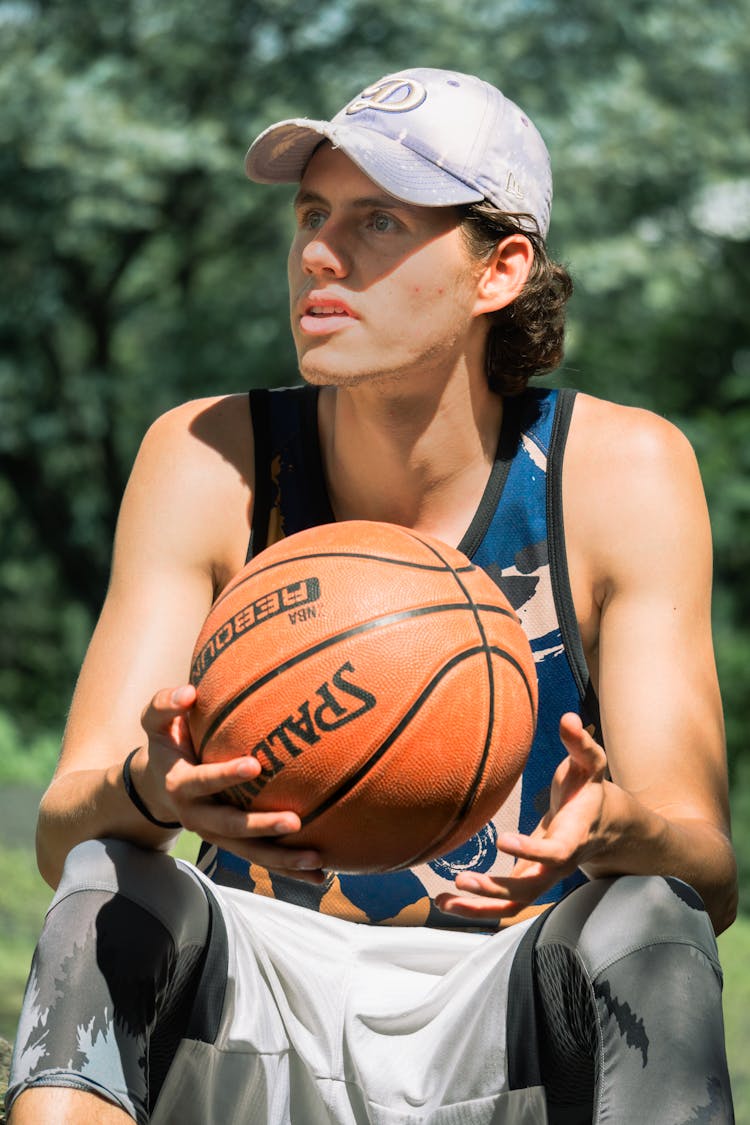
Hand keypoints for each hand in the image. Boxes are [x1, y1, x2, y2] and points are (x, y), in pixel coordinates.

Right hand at [134, 685, 325, 882]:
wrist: (156, 785)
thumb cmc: (167, 743)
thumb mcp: (154, 721)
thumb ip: (166, 703)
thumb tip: (189, 692)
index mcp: (180, 784)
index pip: (203, 781)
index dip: (226, 775)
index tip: (255, 764)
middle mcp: (197, 815)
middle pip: (230, 827)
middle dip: (261, 826)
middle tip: (294, 821)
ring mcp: (215, 834)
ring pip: (249, 853)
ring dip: (282, 859)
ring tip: (316, 861)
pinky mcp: (231, 844)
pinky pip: (260, 858)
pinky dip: (289, 868)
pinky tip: (321, 874)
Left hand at [435, 713, 607, 921]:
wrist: (602, 824)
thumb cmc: (588, 790)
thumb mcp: (589, 764)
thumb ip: (580, 744)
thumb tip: (569, 718)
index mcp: (573, 838)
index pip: (555, 854)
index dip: (531, 852)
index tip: (503, 841)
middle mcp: (558, 866)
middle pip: (530, 889)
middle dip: (496, 889)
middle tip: (462, 879)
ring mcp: (542, 879)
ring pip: (513, 904)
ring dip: (479, 906)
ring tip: (444, 898)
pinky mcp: (527, 882)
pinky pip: (504, 904)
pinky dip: (477, 907)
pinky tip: (446, 900)